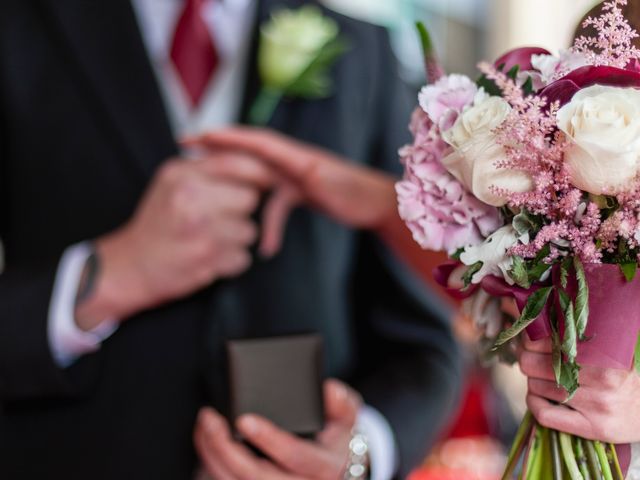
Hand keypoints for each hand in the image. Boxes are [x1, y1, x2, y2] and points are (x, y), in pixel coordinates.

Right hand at [75, 153, 278, 329]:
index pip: (236, 163)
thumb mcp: (172, 183)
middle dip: (241, 210)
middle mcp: (191, 198)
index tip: (264, 181)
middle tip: (219, 218)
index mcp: (182, 174)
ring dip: (236, 239)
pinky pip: (243, 257)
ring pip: (250, 230)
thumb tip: (253, 163)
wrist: (130, 266)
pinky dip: (231, 261)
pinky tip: (209, 257)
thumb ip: (207, 169)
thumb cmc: (156, 224)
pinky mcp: (208, 259)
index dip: (258, 173)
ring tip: (209, 239)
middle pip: (249, 198)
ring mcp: (201, 229)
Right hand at [184, 127, 397, 256]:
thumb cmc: (355, 191)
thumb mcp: (328, 183)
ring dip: (238, 190)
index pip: (252, 141)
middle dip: (219, 152)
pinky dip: (270, 224)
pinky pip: (276, 205)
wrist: (376, 203)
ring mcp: (295, 176)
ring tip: (213, 200)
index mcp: (294, 155)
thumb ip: (305, 174)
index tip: (196, 137)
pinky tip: (267, 248)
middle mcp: (291, 161)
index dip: (224, 138)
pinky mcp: (300, 191)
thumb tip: (284, 175)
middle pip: (248, 154)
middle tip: (187, 151)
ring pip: (257, 180)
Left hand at [194, 379, 361, 479]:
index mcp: (324, 468)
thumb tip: (328, 389)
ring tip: (204, 425)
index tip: (244, 418)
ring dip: (212, 456)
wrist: (337, 470)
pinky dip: (212, 467)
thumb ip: (342, 403)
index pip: (295, 456)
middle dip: (225, 448)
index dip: (269, 438)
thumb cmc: (336, 439)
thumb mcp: (348, 418)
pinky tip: (205, 444)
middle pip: (255, 476)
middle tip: (209, 419)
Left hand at [520, 336, 639, 442]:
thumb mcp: (611, 351)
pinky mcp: (591, 428)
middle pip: (536, 365)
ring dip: (532, 380)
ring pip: (537, 387)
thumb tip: (542, 324)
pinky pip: (545, 414)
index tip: (529, 340)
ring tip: (540, 376)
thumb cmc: (626, 376)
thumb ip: (580, 340)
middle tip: (529, 357)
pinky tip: (536, 395)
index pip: (550, 343)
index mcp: (605, 356)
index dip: (532, 341)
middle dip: (527, 359)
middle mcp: (601, 381)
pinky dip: (533, 402)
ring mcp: (595, 407)